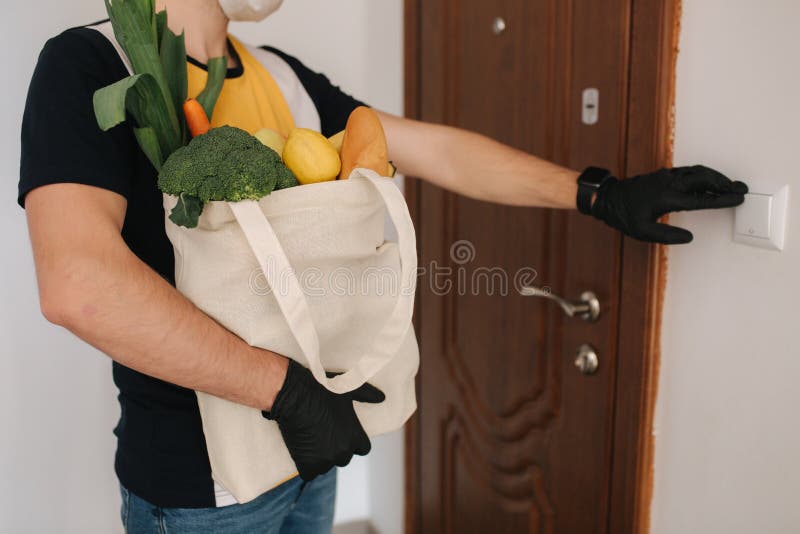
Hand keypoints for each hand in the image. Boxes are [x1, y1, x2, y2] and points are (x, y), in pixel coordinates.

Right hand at [262, 359, 384, 480]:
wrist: (295, 397)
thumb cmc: (322, 391)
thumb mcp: (349, 390)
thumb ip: (367, 395)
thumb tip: (382, 398)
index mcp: (356, 436)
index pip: (363, 449)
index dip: (354, 443)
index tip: (344, 435)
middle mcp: (343, 451)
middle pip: (344, 459)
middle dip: (336, 450)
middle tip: (324, 436)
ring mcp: (325, 460)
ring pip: (325, 467)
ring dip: (320, 459)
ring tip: (312, 442)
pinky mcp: (307, 464)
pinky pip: (309, 473)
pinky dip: (305, 467)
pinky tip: (302, 454)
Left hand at [588, 165, 747, 243]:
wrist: (608, 198)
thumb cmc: (623, 216)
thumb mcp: (642, 232)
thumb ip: (667, 236)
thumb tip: (689, 238)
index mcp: (667, 198)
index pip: (701, 199)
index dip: (722, 200)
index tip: (738, 199)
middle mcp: (669, 184)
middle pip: (704, 178)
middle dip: (725, 183)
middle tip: (741, 190)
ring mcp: (666, 176)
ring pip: (697, 172)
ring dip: (716, 177)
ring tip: (731, 186)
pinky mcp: (664, 174)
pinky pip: (689, 171)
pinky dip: (704, 175)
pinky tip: (710, 181)